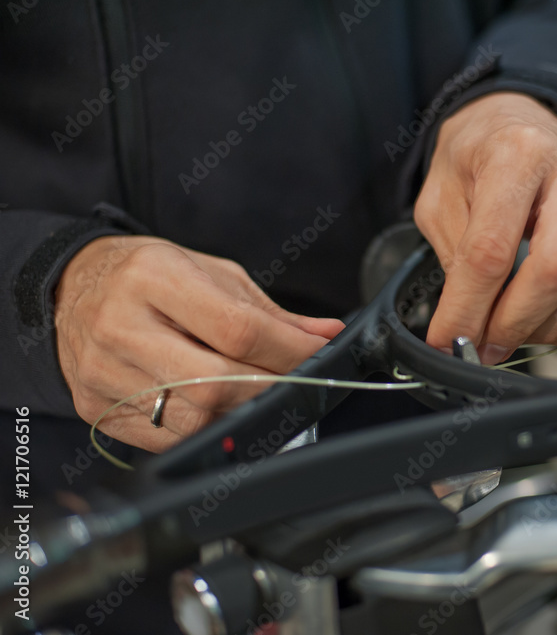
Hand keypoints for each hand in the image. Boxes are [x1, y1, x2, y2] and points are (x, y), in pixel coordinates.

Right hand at [54, 236, 343, 451]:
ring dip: (243, 414)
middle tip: (298, 384)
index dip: (289, 352)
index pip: (237, 329)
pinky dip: (208, 431)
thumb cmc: (150, 276)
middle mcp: (121, 326)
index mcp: (154, 278)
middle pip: (216, 383)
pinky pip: (167, 439)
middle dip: (271, 389)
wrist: (71, 287)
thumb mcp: (212, 274)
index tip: (319, 356)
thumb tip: (327, 336)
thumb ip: (271, 312)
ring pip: (194, 419)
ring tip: (260, 396)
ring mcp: (103, 373)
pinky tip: (222, 411)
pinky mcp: (95, 408)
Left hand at [416, 92, 556, 363]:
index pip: (494, 249)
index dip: (468, 307)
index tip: (448, 339)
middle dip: (515, 322)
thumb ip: (455, 260)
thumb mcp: (439, 198)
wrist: (515, 122)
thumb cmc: (474, 157)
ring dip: (544, 327)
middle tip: (483, 345)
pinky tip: (541, 322)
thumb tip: (465, 326)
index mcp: (518, 153)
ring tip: (507, 332)